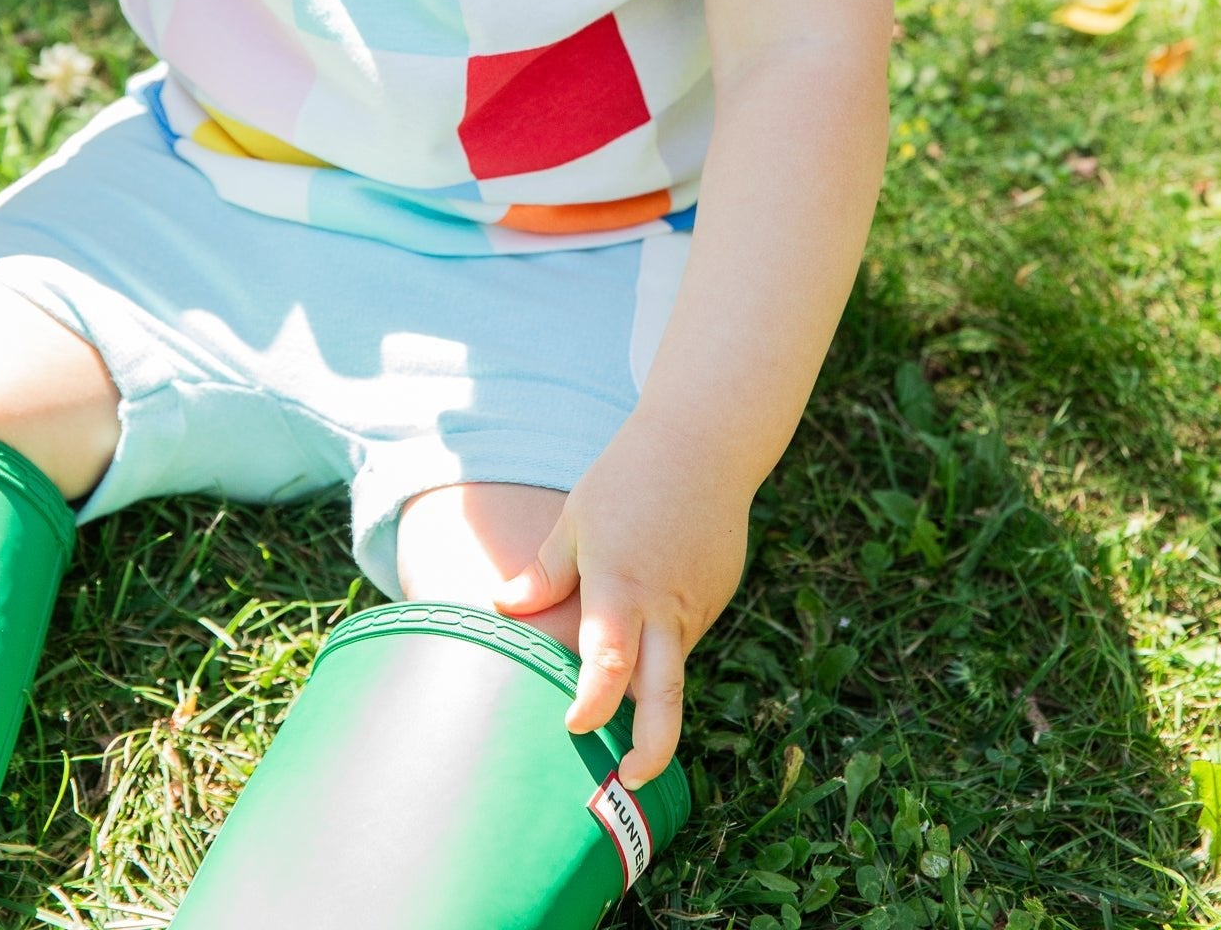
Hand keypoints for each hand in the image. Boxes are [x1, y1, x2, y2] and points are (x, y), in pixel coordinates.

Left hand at [493, 413, 749, 786]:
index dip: (593, 702)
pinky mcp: (717, 592)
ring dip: (650, 684)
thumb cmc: (630, 475)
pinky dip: (664, 639)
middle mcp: (667, 605)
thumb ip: (545, 573)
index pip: (610, 662)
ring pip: (674, 662)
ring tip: (618, 686)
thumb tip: (503, 609)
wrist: (705, 440)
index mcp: (623, 585)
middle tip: (632, 780)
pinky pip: (686, 631)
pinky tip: (648, 608)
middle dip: (653, 747)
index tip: (574, 725)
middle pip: (667, 696)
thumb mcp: (578, 519)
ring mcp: (699, 602)